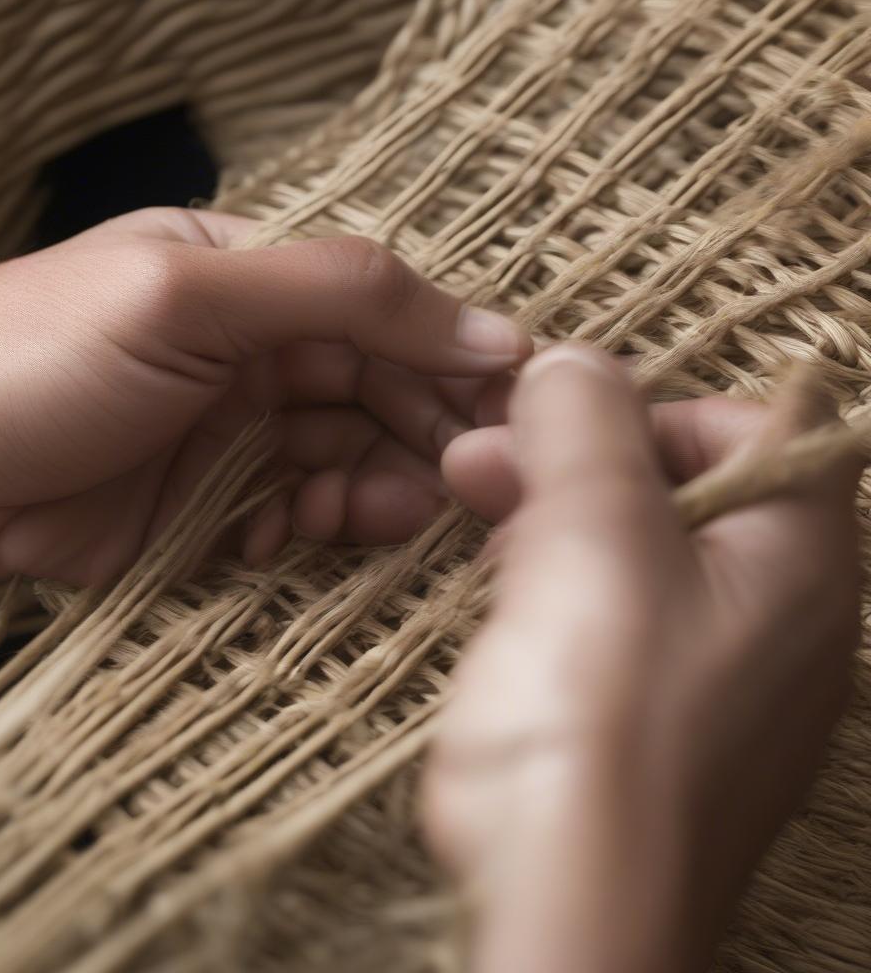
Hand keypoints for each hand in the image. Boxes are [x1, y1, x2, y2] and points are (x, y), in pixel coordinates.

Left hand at [0, 209, 528, 583]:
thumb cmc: (27, 356)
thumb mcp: (189, 296)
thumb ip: (341, 296)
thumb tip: (486, 326)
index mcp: (253, 282)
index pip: (390, 316)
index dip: (460, 361)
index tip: (524, 414)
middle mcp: (251, 356)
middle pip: (380, 394)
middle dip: (430, 436)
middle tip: (475, 483)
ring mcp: (228, 437)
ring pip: (345, 462)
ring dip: (376, 492)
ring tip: (388, 517)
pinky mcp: (202, 511)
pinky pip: (290, 521)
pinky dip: (304, 533)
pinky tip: (281, 540)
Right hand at [424, 345, 861, 972]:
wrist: (566, 913)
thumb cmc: (594, 722)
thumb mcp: (593, 539)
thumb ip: (588, 427)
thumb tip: (571, 363)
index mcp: (799, 560)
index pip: (758, 424)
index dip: (650, 406)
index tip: (553, 425)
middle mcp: (779, 618)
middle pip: (687, 487)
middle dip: (579, 462)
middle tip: (478, 469)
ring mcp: (717, 679)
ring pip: (641, 553)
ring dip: (556, 521)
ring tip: (477, 529)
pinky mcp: (652, 723)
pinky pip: (613, 620)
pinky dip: (556, 590)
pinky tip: (500, 602)